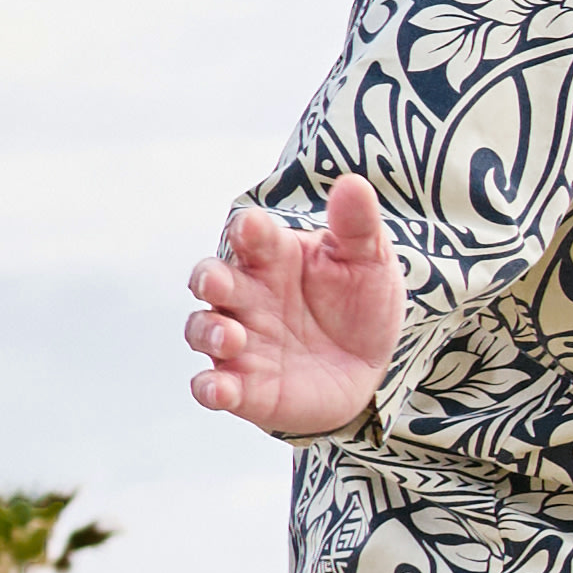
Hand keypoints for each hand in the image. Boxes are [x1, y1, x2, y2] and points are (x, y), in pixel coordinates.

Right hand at [184, 178, 404, 439]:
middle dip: (207, 278)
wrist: (368, 367)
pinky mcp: (244, 386)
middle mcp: (248, 296)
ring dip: (208, 331)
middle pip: (211, 279)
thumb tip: (354, 183)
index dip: (246, 231)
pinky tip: (219, 389)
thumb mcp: (369, 262)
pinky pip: (214, 386)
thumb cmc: (359, 304)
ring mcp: (241, 341)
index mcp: (273, 258)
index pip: (249, 236)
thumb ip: (357, 226)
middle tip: (215, 282)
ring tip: (230, 337)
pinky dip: (210, 388)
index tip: (251, 227)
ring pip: (202, 329)